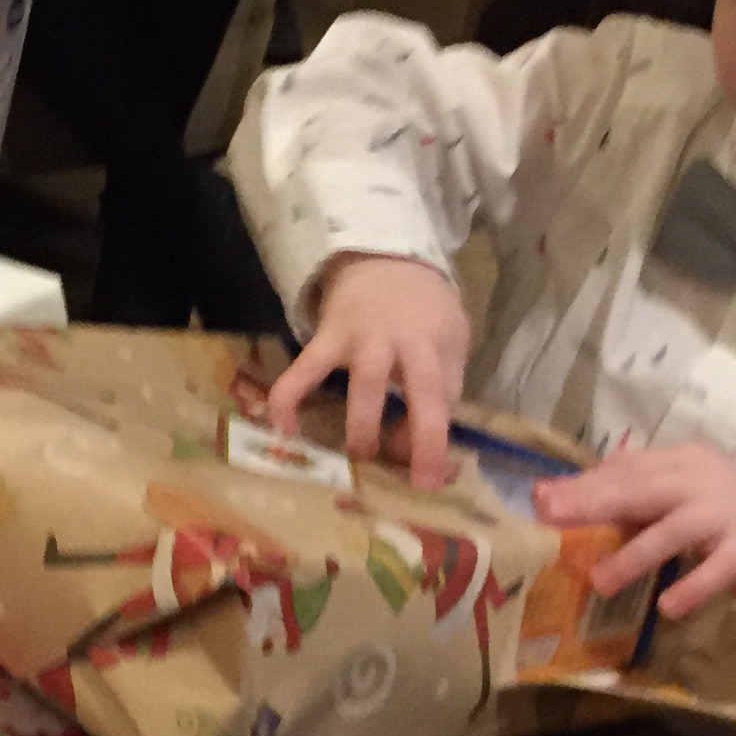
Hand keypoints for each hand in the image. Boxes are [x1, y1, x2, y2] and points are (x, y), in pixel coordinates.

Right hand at [266, 251, 469, 488]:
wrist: (386, 258)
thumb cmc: (424, 311)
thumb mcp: (452, 339)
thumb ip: (445, 385)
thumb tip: (420, 442)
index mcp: (438, 345)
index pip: (447, 397)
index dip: (439, 439)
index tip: (432, 478)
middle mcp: (407, 343)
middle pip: (419, 390)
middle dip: (415, 436)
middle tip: (404, 476)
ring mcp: (365, 338)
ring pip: (366, 383)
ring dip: (363, 425)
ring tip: (359, 456)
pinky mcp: (328, 336)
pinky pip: (305, 369)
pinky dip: (289, 396)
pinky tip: (283, 427)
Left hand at [532, 442, 735, 621]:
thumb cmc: (706, 497)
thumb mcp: (670, 479)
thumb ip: (621, 485)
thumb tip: (554, 494)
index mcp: (675, 463)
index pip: (625, 471)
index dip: (583, 485)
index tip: (541, 499)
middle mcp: (696, 484)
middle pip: (644, 490)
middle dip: (596, 503)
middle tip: (553, 516)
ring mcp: (720, 517)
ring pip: (675, 531)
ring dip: (636, 556)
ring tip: (601, 581)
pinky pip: (717, 570)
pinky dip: (693, 587)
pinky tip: (668, 606)